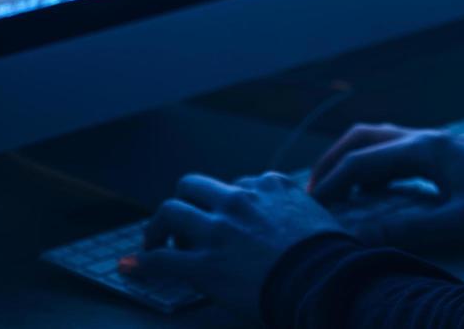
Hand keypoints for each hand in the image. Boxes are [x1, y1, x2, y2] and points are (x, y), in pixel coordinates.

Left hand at [126, 172, 345, 320]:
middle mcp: (239, 200)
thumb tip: (299, 219)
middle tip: (179, 223)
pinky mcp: (202, 264)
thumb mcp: (319, 217)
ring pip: (170, 212)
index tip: (225, 218)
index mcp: (269, 186)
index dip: (227, 203)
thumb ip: (299, 210)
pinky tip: (132, 266)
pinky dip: (142, 262)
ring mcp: (218, 231)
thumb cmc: (330, 255)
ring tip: (155, 243)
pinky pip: (161, 260)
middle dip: (183, 202)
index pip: (237, 183)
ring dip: (158, 227)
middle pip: (193, 185)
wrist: (323, 279)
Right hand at [307, 122, 463, 250]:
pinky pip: (398, 153)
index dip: (329, 186)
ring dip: (353, 162)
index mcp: (426, 149)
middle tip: (311, 195)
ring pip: (381, 141)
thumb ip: (407, 227)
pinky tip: (375, 192)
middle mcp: (428, 139)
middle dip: (332, 163)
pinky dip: (375, 167)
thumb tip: (356, 233)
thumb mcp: (461, 222)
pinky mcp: (450, 157)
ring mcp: (440, 145)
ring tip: (335, 193)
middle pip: (364, 138)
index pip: (361, 162)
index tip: (308, 211)